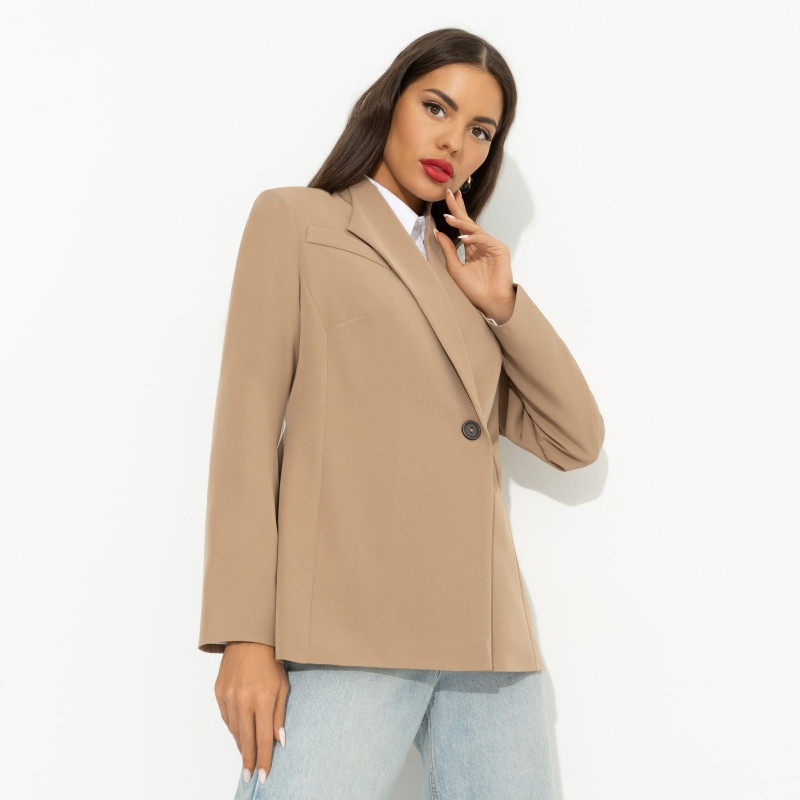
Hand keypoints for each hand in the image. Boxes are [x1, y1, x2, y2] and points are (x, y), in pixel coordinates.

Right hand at [214, 642, 288, 785]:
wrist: (250, 637)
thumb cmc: (271, 660)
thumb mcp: (283, 685)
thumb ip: (280, 714)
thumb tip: (277, 740)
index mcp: (263, 698)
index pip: (262, 738)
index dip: (264, 759)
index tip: (264, 775)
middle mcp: (244, 699)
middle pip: (245, 739)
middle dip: (249, 760)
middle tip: (250, 775)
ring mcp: (229, 695)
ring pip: (234, 729)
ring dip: (240, 744)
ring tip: (247, 755)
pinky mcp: (219, 691)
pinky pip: (226, 716)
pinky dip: (233, 727)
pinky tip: (238, 732)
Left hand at [434, 188, 515, 323]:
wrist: (489, 303)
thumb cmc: (473, 290)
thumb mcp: (455, 268)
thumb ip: (448, 250)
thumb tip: (437, 231)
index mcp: (471, 246)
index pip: (462, 225)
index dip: (455, 211)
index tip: (446, 196)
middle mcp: (481, 243)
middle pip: (469, 221)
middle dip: (458, 207)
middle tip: (449, 192)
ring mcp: (492, 245)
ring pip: (475, 229)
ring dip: (461, 223)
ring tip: (448, 217)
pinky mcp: (500, 249)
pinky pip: (484, 239)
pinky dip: (473, 237)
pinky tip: (462, 237)